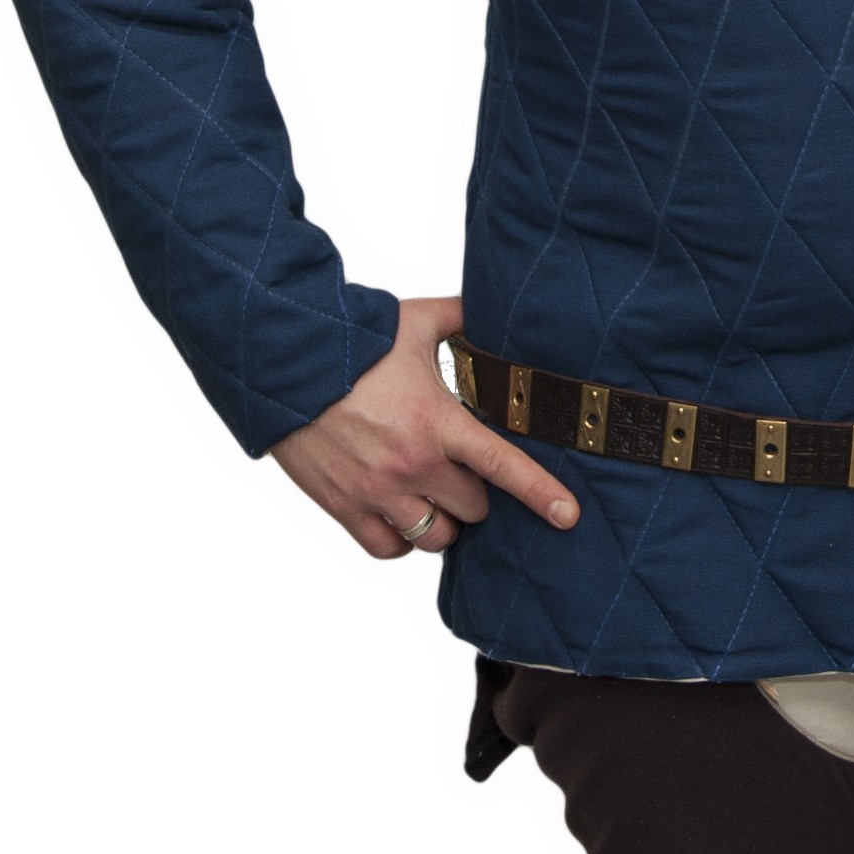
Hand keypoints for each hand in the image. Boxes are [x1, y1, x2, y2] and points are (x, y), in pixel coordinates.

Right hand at [268, 295, 579, 559]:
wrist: (285, 363)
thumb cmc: (352, 340)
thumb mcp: (415, 322)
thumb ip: (459, 319)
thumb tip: (489, 304)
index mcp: (437, 421)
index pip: (502, 466)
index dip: (541, 494)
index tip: (568, 516)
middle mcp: (412, 464)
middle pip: (473, 510)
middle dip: (477, 495)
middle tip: (465, 473)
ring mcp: (377, 491)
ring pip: (434, 538)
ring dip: (443, 523)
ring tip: (437, 497)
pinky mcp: (343, 507)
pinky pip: (387, 549)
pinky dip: (401, 540)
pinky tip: (404, 517)